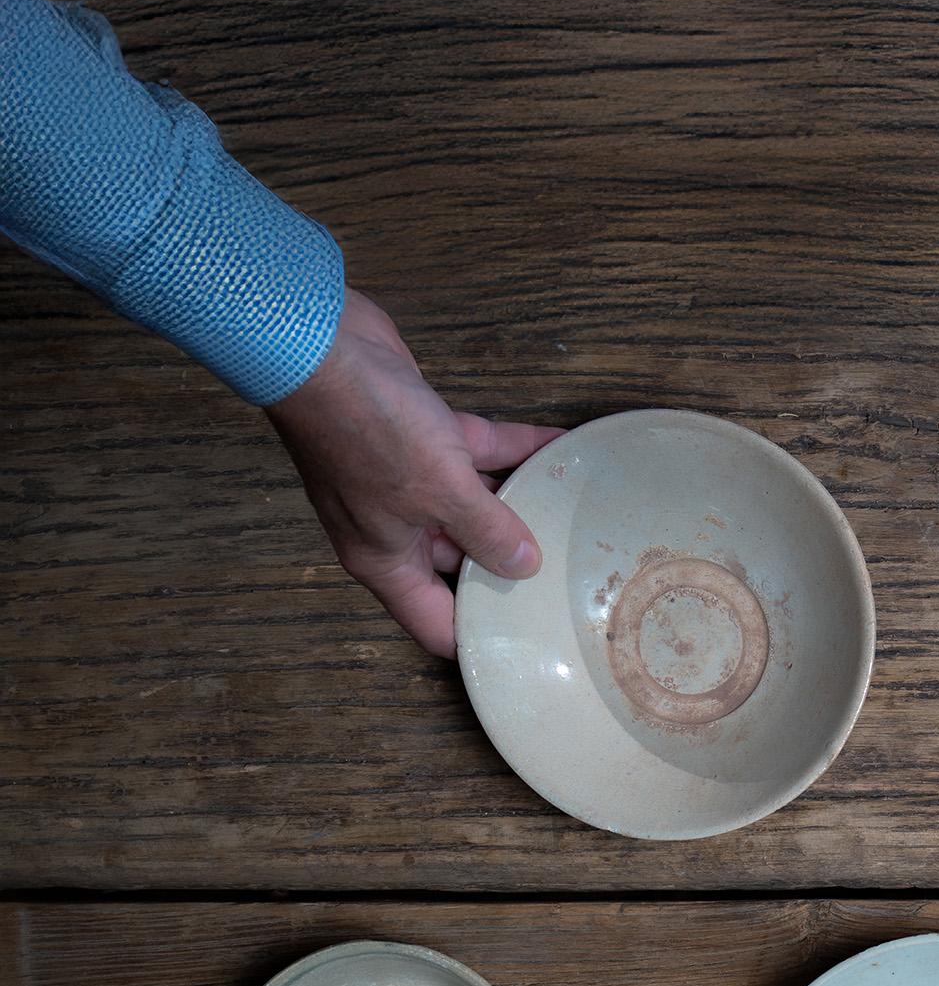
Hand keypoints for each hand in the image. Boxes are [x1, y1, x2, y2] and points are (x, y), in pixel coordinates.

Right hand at [267, 290, 562, 657]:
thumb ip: (488, 533)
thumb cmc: (367, 428)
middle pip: (463, 565)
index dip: (478, 639)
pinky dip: (516, 450)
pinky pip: (478, 452)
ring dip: (520, 505)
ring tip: (574, 520)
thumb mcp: (441, 493)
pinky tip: (560, 448)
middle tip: (570, 580)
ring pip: (474, 505)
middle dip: (511, 569)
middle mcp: (395, 527)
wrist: (318, 341)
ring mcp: (408, 479)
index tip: (530, 644)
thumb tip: (525, 567)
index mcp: (386, 560)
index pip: (435, 624)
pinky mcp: (422, 433)